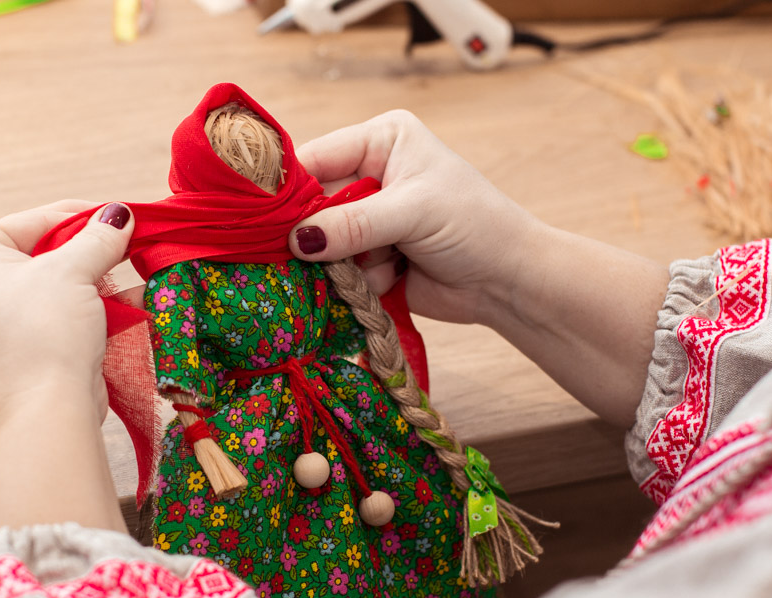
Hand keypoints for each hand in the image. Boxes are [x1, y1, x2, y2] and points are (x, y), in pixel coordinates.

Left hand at [0, 200, 134, 418]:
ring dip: (97, 282)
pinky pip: (53, 316)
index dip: (83, 216)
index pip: (33, 221)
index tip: (122, 216)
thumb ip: (98, 237)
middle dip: (92, 253)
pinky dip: (88, 309)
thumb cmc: (45, 333)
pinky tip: (129, 303)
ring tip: (134, 275)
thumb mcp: (74, 272)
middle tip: (130, 244)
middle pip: (42, 253)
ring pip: (52, 287)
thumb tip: (119, 214)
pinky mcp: (14, 351)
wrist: (48, 410)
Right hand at [289, 110, 544, 325]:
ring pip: (324, 245)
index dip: (289, 189)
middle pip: (312, 205)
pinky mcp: (372, 261)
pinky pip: (341, 274)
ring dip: (346, 264)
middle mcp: (371, 175)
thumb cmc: (475, 225)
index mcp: (381, 141)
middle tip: (320, 256)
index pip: (315, 158)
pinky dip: (360, 283)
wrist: (509, 280)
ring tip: (387, 265)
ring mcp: (370, 221)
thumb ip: (353, 224)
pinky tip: (395, 281)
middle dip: (318, 235)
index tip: (262, 219)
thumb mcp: (414, 211)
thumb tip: (297, 240)